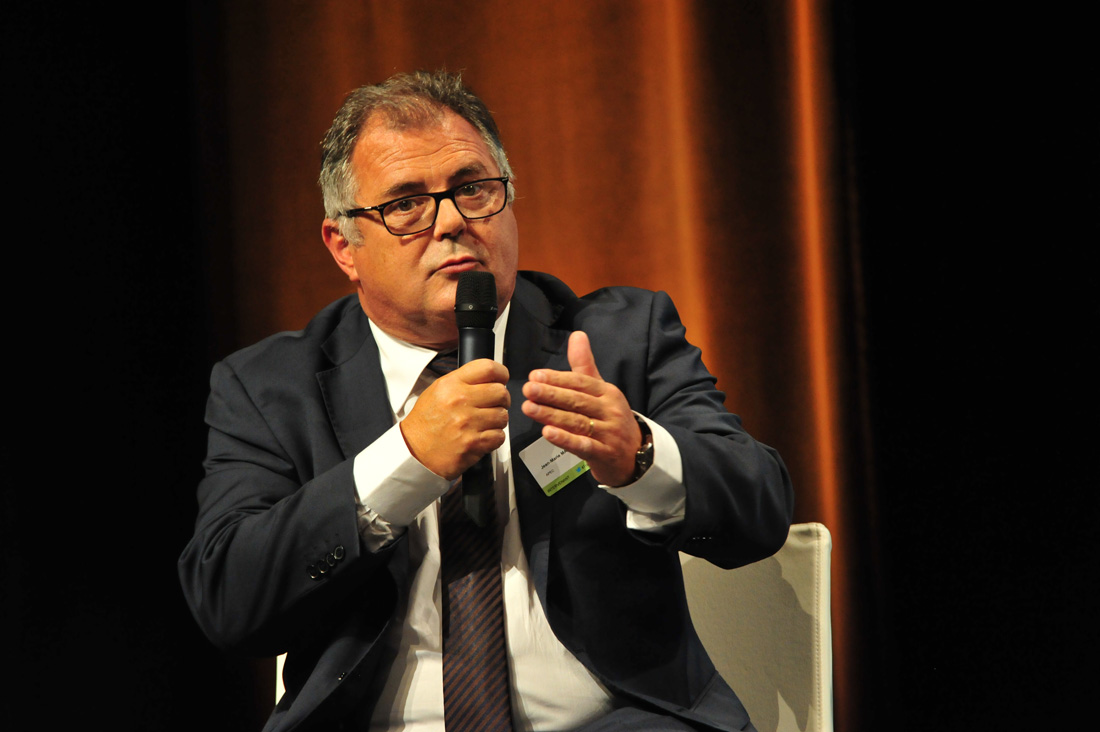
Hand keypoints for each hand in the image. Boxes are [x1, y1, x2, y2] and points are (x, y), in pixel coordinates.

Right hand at [400, 359, 509, 479]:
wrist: (414, 450)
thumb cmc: (426, 421)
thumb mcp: (438, 390)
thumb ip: (464, 381)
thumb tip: (491, 378)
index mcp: (451, 384)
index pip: (488, 368)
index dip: (501, 373)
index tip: (501, 379)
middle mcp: (459, 401)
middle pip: (501, 392)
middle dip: (502, 400)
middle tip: (493, 405)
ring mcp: (467, 423)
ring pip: (503, 416)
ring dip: (497, 421)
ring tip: (484, 423)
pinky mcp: (472, 443)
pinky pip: (499, 436)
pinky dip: (494, 438)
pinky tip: (482, 436)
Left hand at [521, 331, 642, 486]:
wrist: (636, 454)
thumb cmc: (612, 419)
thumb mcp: (602, 391)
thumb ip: (585, 365)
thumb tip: (577, 335)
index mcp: (607, 393)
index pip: (580, 383)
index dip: (558, 378)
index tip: (535, 376)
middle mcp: (610, 410)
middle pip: (577, 401)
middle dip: (551, 394)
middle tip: (528, 389)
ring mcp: (608, 433)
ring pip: (577, 422)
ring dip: (551, 415)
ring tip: (530, 409)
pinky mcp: (604, 453)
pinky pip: (583, 445)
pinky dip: (565, 439)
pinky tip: (547, 433)